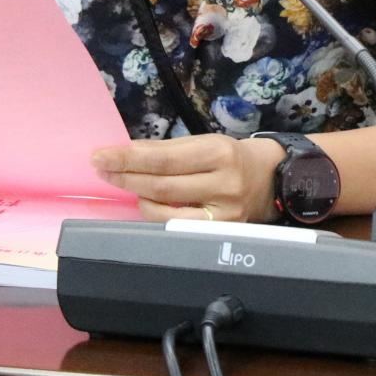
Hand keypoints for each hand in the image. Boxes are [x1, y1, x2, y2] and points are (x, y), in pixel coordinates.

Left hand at [90, 134, 284, 222]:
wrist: (274, 179)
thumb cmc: (233, 157)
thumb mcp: (206, 142)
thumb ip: (169, 151)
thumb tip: (126, 155)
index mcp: (218, 152)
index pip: (163, 158)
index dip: (128, 158)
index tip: (101, 156)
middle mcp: (223, 183)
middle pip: (161, 185)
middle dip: (125, 176)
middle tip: (101, 168)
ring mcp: (223, 213)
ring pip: (165, 211)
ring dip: (137, 196)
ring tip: (124, 182)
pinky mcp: (221, 232)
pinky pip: (177, 226)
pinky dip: (155, 214)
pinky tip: (146, 202)